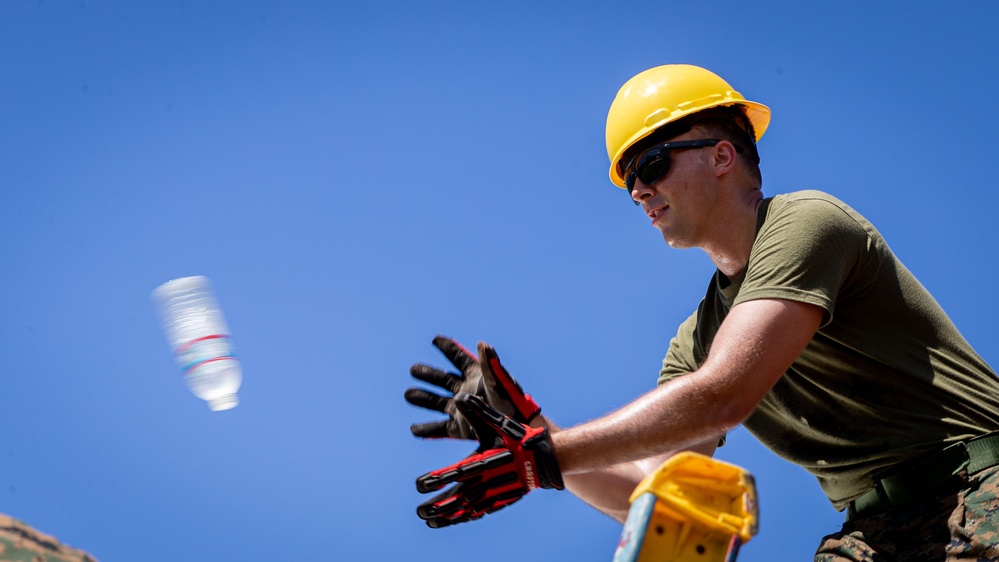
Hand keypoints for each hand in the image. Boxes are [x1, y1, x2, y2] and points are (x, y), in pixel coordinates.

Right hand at [406, 336, 539, 438]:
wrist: (518, 431)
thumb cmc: (512, 404)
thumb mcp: (500, 382)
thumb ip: (489, 364)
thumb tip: (483, 344)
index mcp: (476, 376)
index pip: (458, 358)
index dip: (447, 348)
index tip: (435, 340)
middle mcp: (466, 391)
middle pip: (442, 380)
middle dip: (427, 374)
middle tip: (413, 369)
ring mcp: (462, 410)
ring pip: (437, 403)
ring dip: (422, 399)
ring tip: (408, 394)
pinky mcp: (460, 429)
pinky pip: (440, 429)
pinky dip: (427, 429)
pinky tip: (414, 429)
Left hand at [415, 393, 561, 527]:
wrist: (546, 460)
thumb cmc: (520, 439)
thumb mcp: (499, 423)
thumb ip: (479, 412)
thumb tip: (461, 397)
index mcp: (482, 462)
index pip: (454, 473)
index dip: (435, 480)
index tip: (419, 484)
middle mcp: (486, 481)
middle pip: (456, 498)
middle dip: (436, 505)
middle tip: (418, 511)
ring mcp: (493, 494)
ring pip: (465, 510)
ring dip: (446, 516)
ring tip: (427, 521)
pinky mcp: (500, 501)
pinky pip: (477, 513)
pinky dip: (462, 519)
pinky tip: (451, 522)